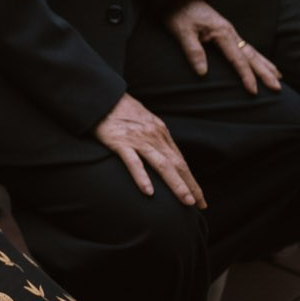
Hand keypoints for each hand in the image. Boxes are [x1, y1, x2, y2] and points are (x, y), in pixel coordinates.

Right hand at [94, 92, 204, 206]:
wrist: (101, 95)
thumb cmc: (119, 109)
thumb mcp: (143, 120)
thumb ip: (153, 136)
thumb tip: (162, 154)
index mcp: (160, 132)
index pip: (180, 160)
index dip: (191, 180)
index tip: (199, 197)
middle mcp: (154, 136)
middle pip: (177, 165)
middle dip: (191, 186)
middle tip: (200, 205)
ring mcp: (137, 139)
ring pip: (162, 165)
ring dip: (176, 184)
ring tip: (187, 201)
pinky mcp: (119, 142)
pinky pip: (133, 162)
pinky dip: (142, 177)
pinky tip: (149, 192)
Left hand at [166, 0, 280, 94]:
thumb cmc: (179, 14)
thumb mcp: (181, 32)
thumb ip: (193, 51)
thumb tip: (203, 73)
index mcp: (222, 33)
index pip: (237, 59)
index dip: (246, 76)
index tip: (253, 90)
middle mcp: (231, 33)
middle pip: (251, 56)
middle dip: (265, 73)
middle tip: (277, 88)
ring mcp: (230, 33)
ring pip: (252, 52)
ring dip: (265, 65)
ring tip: (277, 78)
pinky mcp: (226, 33)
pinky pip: (246, 48)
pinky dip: (257, 57)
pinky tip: (261, 63)